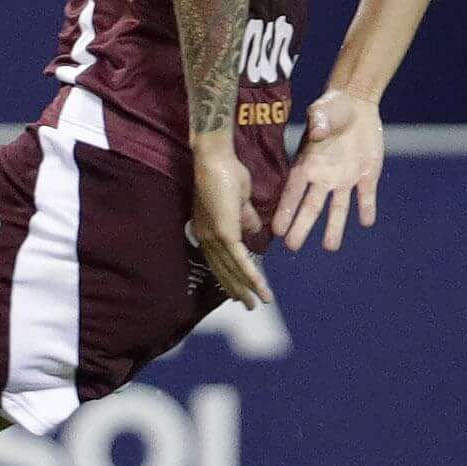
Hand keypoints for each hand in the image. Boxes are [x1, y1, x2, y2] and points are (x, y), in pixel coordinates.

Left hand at [188, 146, 273, 310]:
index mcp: (207, 230)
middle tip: (249, 305)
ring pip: (231, 269)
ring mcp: (214, 236)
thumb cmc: (227, 174)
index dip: (230, 277)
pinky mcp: (224, 233)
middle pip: (222, 270)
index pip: (218, 261)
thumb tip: (255, 232)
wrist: (216, 160)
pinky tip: (260, 288)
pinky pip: (239, 259)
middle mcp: (206, 237)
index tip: (239, 291)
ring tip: (258, 303)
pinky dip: (250, 275)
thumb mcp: (240, 202)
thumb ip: (245, 219)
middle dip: (237, 289)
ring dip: (246, 288)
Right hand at [271, 90, 383, 252]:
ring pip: (338, 209)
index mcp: (307, 165)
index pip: (292, 192)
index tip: (277, 229)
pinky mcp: (367, 176)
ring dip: (335, 227)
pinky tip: (366, 221)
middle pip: (311, 207)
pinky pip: (366, 197)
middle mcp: (323, 178)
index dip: (285, 210)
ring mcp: (344, 179)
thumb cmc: (331, 107)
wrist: (356, 105)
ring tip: (330, 246)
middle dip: (302, 226)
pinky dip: (366, 209)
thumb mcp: (321, 110)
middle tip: (293, 246)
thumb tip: (316, 131)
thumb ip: (317, 120)